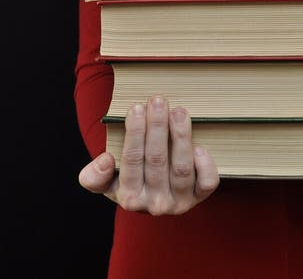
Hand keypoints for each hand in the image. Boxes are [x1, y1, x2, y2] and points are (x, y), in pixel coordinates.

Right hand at [78, 96, 219, 214]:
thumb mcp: (106, 181)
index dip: (134, 133)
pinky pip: (206, 183)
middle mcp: (155, 204)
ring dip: (180, 136)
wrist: (153, 198)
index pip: (132, 161)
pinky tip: (199, 145)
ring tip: (178, 111)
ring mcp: (179, 202)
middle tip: (158, 101)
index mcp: (130, 198)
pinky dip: (205, 164)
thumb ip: (94, 177)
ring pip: (181, 168)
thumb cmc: (130, 180)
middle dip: (157, 126)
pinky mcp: (199, 196)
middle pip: (156, 160)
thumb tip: (105, 160)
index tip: (136, 107)